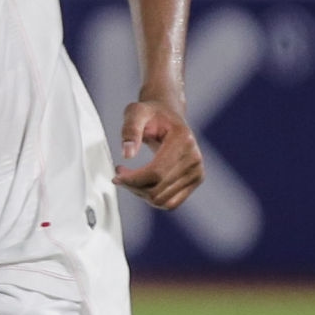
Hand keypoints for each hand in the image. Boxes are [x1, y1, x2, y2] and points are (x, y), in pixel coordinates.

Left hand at [113, 92, 202, 209]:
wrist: (168, 117)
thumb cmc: (151, 113)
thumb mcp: (136, 112)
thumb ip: (130, 130)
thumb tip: (127, 154)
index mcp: (184, 140)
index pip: (156, 172)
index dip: (132, 178)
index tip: (117, 173)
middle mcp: (195, 158)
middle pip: (158, 189)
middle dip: (134, 186)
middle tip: (120, 175)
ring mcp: (197, 171)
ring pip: (163, 200)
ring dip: (141, 194)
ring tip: (130, 179)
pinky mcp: (195, 180)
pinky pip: (171, 203)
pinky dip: (152, 198)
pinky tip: (141, 185)